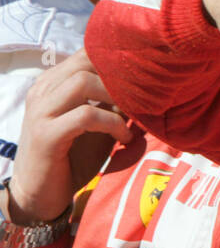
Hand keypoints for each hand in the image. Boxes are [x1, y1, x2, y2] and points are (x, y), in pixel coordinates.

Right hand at [5, 50, 131, 225]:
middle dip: (121, 78)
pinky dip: (112, 124)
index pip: (86, 53)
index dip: (119, 61)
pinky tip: (125, 139)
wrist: (41, 194)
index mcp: (53, 83)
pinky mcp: (46, 135)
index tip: (146, 79)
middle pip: (86, 62)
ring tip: (132, 120)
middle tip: (143, 99)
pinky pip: (86, 116)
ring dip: (117, 99)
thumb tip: (150, 87)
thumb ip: (114, 103)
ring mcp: (41, 111)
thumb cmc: (73, 156)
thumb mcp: (98, 124)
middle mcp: (43, 90)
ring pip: (83, 82)